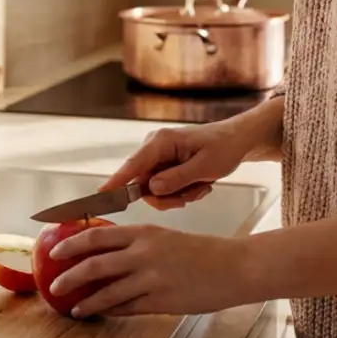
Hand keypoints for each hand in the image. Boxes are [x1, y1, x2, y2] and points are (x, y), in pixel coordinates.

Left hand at [46, 224, 251, 316]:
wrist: (233, 267)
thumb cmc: (201, 251)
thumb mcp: (164, 238)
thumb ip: (136, 244)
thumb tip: (104, 252)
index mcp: (143, 233)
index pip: (97, 236)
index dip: (71, 243)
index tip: (54, 250)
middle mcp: (144, 254)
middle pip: (94, 265)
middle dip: (69, 276)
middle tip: (55, 285)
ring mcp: (152, 279)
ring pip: (107, 292)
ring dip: (86, 301)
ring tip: (73, 308)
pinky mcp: (161, 301)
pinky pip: (127, 308)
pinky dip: (110, 311)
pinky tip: (101, 313)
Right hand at [100, 115, 271, 209]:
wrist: (236, 141)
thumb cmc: (223, 147)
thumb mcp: (205, 166)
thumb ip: (177, 179)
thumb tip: (152, 189)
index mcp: (160, 142)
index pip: (133, 165)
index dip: (116, 182)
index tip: (100, 196)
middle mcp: (153, 148)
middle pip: (144, 185)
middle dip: (169, 196)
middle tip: (193, 194)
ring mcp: (157, 158)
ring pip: (154, 191)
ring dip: (178, 196)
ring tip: (200, 187)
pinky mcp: (163, 166)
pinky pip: (163, 189)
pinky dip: (181, 192)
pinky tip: (198, 185)